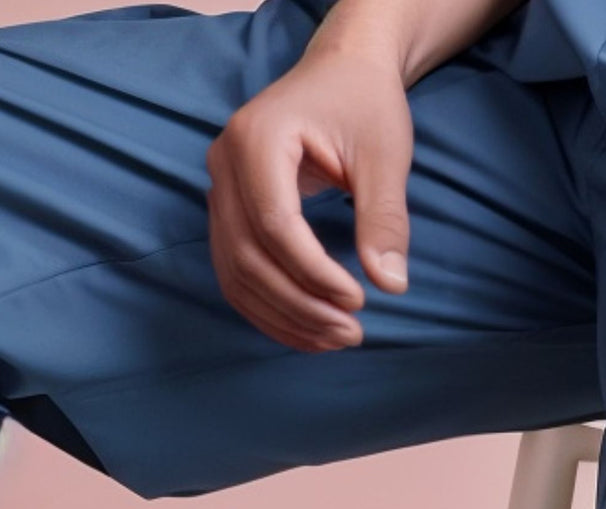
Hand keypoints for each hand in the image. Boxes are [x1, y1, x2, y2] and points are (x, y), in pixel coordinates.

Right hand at [204, 40, 413, 351]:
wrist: (338, 72)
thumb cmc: (362, 102)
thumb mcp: (385, 154)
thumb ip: (384, 218)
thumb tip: (390, 285)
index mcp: (256, 139)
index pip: (275, 225)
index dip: (313, 273)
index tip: (357, 301)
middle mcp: (222, 166)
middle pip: (249, 258)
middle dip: (298, 305)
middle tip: (349, 333)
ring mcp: (215, 192)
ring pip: (236, 276)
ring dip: (282, 316)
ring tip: (331, 339)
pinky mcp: (221, 214)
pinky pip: (235, 275)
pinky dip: (268, 308)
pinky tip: (304, 328)